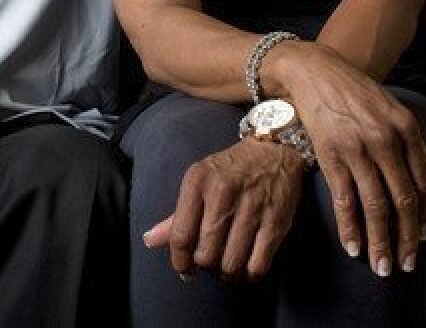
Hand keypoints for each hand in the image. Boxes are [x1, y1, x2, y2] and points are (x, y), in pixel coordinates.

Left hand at [143, 140, 304, 281]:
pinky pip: (258, 265)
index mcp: (197, 182)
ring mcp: (252, 208)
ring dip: (227, 273)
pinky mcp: (276, 222)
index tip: (185, 270)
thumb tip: (149, 241)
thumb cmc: (229, 171)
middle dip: (205, 266)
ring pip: (231, 263)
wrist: (273, 151)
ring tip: (227, 266)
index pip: (181, 235)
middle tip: (210, 262)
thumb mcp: (198, 182)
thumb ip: (176, 216)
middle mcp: (222, 193)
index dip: (180, 261)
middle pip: (206, 254)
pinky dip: (250, 274)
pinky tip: (247, 267)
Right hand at [272, 43, 425, 277]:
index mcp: (407, 127)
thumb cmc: (354, 92)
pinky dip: (350, 227)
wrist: (313, 70)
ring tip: (382, 267)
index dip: (424, 216)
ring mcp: (357, 147)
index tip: (421, 241)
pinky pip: (344, 199)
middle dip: (406, 238)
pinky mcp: (330, 154)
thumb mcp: (393, 110)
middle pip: (403, 198)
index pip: (424, 182)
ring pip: (376, 205)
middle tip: (406, 265)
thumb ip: (416, 145)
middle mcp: (386, 139)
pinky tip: (353, 247)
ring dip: (381, 241)